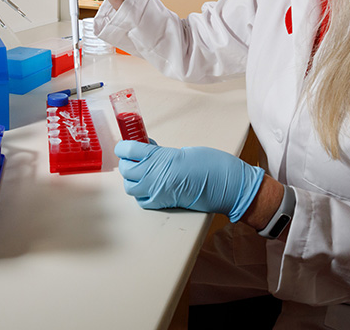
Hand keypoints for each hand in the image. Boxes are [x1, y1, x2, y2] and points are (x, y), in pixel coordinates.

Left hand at [115, 141, 264, 221]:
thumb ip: (162, 154)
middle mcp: (153, 177)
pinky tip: (151, 185)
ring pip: (130, 187)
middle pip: (126, 169)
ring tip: (143, 172)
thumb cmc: (210, 164)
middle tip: (136, 157)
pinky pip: (141, 200)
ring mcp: (156, 193)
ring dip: (133, 178)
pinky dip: (141, 193)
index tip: (126, 144)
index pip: (128, 150)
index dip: (124, 146)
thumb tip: (148, 153)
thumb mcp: (182, 151)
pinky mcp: (162, 204)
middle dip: (128, 161)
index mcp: (159, 158)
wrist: (225, 185)